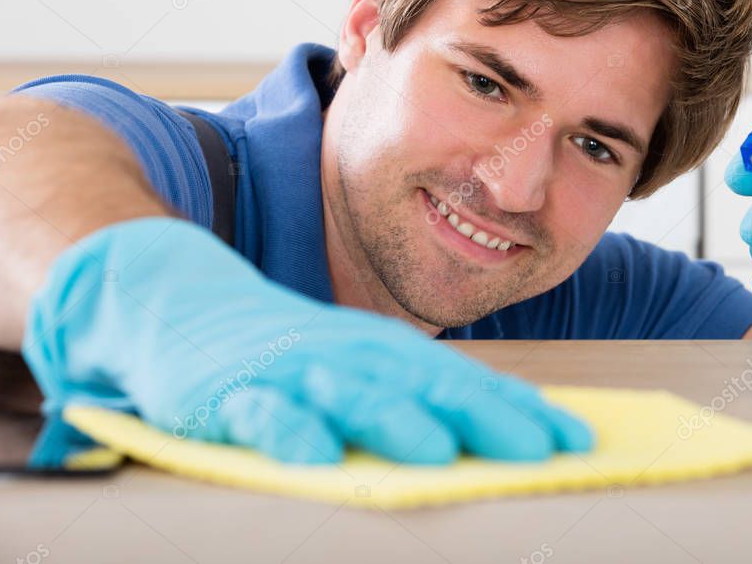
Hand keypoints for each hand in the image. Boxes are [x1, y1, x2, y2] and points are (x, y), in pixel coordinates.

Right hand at [24, 217, 593, 463]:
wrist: (178, 297)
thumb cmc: (280, 344)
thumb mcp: (353, 363)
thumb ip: (407, 393)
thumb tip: (479, 433)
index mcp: (381, 351)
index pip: (464, 380)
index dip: (519, 410)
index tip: (574, 439)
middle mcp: (345, 356)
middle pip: (424, 387)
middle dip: (483, 417)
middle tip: (539, 449)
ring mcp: (289, 370)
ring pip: (349, 397)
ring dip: (393, 421)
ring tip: (436, 451)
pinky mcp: (229, 392)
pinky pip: (262, 414)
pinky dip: (289, 431)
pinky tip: (315, 456)